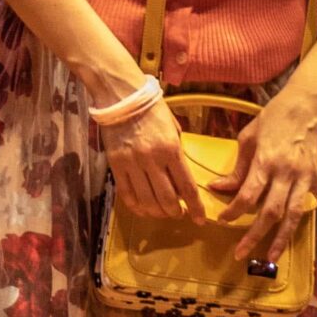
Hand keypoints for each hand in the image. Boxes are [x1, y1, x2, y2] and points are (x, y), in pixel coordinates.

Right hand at [101, 95, 206, 222]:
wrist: (121, 96)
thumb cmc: (152, 109)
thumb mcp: (174, 128)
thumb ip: (177, 153)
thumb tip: (179, 177)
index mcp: (171, 149)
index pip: (187, 187)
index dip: (195, 207)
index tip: (200, 219)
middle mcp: (152, 160)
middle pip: (167, 200)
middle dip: (176, 212)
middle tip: (179, 214)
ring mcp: (132, 164)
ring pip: (147, 201)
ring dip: (157, 212)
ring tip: (162, 212)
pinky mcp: (116, 166)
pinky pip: (126, 195)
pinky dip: (136, 207)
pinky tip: (143, 209)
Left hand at [211, 83, 316, 262]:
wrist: (307, 102)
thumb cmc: (275, 117)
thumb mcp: (248, 137)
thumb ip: (237, 167)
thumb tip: (219, 188)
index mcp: (266, 162)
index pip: (247, 195)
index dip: (233, 211)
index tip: (222, 220)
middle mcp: (287, 173)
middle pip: (270, 212)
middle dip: (253, 235)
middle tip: (240, 253)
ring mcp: (306, 176)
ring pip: (294, 213)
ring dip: (282, 237)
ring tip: (271, 257)